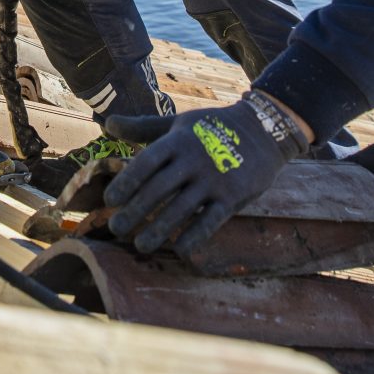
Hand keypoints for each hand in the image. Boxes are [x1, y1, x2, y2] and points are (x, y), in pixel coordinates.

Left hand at [103, 90, 307, 257]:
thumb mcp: (179, 123)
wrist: (264, 130)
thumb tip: (108, 124)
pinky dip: (195, 236)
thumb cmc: (212, 127)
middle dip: (135, 211)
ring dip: (160, 230)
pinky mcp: (233, 196)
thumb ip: (144, 127)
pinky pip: (211, 220)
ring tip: (140, 246)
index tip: (108, 200)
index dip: (126, 182)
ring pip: (182, 209)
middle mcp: (194, 160)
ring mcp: (215, 179)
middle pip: (159, 189)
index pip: (147, 162)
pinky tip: (180, 250)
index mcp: (178, 141)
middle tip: (115, 229)